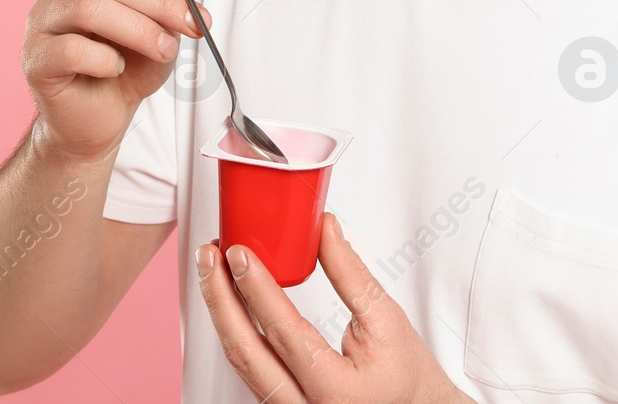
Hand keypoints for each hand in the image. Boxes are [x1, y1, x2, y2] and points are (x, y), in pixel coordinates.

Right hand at [21, 0, 209, 162]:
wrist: (100, 116)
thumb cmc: (129, 63)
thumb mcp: (162, 22)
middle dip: (160, 0)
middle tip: (193, 24)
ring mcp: (41, 20)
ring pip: (89, 7)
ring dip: (139, 29)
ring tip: (165, 50)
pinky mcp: (35, 59)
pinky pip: (71, 50)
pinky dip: (105, 60)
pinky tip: (118, 68)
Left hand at [197, 212, 471, 403]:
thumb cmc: (406, 375)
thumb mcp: (387, 320)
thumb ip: (351, 274)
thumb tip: (324, 229)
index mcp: (335, 388)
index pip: (284, 331)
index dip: (257, 287)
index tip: (239, 253)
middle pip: (245, 351)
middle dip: (220, 297)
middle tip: (210, 256)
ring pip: (240, 362)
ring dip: (223, 312)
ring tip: (214, 271)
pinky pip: (248, 368)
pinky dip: (236, 331)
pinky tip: (230, 301)